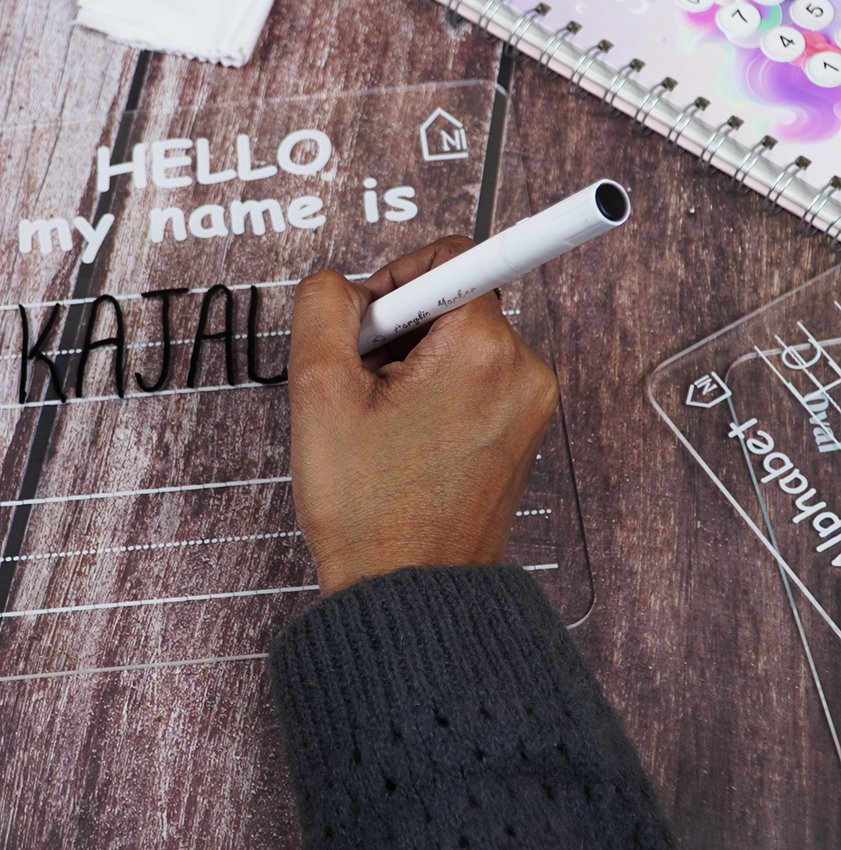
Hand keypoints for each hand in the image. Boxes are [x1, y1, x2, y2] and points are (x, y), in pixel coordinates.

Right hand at [288, 236, 558, 594]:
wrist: (410, 593)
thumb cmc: (372, 511)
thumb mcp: (319, 392)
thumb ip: (324, 306)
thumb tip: (343, 282)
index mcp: (483, 350)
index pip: (449, 257)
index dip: (392, 281)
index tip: (371, 323)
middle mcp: (523, 371)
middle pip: (453, 301)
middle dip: (399, 331)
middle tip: (365, 387)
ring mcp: (529, 405)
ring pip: (461, 343)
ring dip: (414, 364)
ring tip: (383, 422)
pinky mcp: (522, 432)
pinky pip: (476, 380)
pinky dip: (437, 392)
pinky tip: (406, 437)